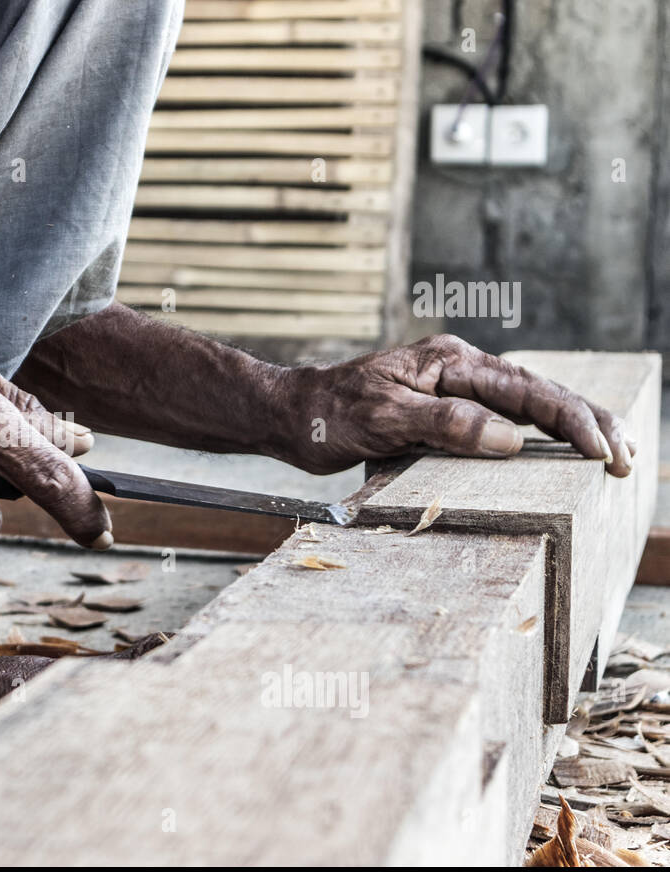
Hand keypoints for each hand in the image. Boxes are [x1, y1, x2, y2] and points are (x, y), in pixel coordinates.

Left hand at [282, 334, 636, 476]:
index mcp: (451, 362)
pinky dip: (539, 435)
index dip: (571, 422)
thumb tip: (510, 439)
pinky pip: (505, 420)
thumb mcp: (384, 418)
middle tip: (630, 459)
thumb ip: (446, 424)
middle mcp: (459, 371)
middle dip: (590, 423)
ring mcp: (454, 390)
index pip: (527, 391)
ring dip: (573, 429)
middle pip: (540, 394)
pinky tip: (560, 451)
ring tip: (615, 453)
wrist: (291, 415)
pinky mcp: (445, 412)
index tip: (603, 452)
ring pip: (529, 407)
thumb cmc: (328, 413)